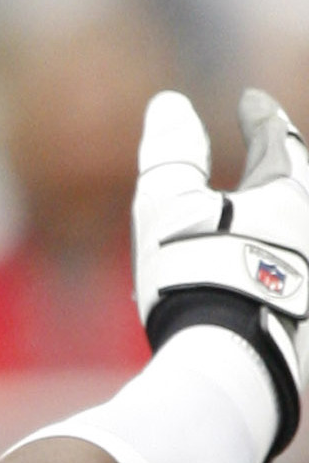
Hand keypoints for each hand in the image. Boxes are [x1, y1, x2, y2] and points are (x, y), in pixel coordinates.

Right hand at [130, 86, 308, 453]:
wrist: (231, 359)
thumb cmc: (196, 271)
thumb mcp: (167, 203)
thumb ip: (170, 151)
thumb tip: (169, 104)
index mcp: (286, 193)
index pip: (277, 140)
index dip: (260, 118)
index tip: (251, 103)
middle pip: (303, 186)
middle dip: (287, 169)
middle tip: (276, 157)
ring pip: (301, 235)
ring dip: (284, 222)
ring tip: (263, 221)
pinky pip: (297, 278)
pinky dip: (282, 267)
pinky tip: (263, 279)